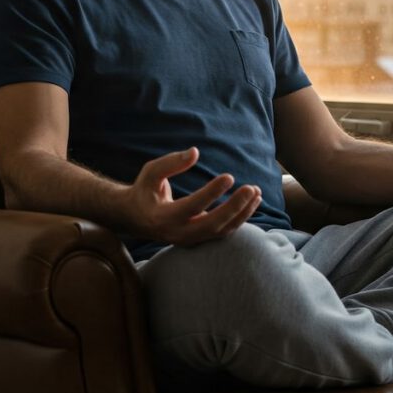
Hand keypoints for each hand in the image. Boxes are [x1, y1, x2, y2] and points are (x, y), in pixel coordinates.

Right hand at [127, 147, 261, 245]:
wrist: (136, 219)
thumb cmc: (145, 190)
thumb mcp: (151, 173)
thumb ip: (171, 163)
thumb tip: (195, 152)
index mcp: (163, 217)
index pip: (192, 206)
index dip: (212, 192)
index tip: (229, 176)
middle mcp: (178, 233)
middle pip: (212, 224)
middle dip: (235, 207)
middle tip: (252, 188)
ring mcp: (190, 239)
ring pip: (221, 231)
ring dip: (242, 213)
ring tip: (256, 192)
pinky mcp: (199, 239)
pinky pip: (223, 231)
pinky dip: (240, 218)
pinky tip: (252, 202)